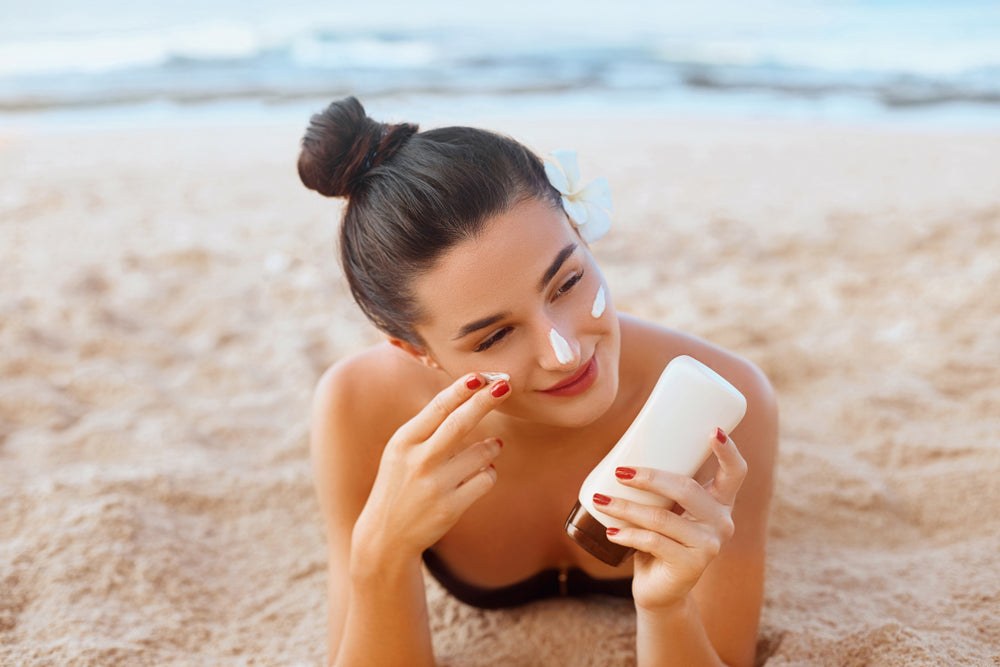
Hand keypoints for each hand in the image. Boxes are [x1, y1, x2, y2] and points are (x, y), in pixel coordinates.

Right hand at [351, 374, 510, 563]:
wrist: (386, 535)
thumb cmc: (399, 484)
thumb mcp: (401, 451)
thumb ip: (429, 427)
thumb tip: (470, 396)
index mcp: (404, 441)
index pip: (438, 407)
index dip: (461, 389)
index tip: (481, 375)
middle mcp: (418, 461)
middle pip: (460, 423)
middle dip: (485, 401)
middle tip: (506, 385)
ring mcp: (435, 485)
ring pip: (482, 454)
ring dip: (491, 448)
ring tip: (490, 448)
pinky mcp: (450, 508)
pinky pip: (486, 480)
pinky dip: (489, 473)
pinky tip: (480, 475)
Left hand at [598, 429, 747, 611]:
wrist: (661, 589)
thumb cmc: (661, 539)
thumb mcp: (666, 508)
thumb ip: (661, 487)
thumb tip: (623, 455)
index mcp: (721, 502)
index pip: (736, 473)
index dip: (729, 451)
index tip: (713, 431)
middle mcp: (723, 522)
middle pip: (687, 489)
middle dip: (649, 477)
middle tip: (620, 472)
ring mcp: (709, 546)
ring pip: (662, 517)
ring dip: (626, 507)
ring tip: (600, 500)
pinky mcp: (691, 566)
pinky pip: (653, 542)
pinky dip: (627, 534)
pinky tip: (611, 531)